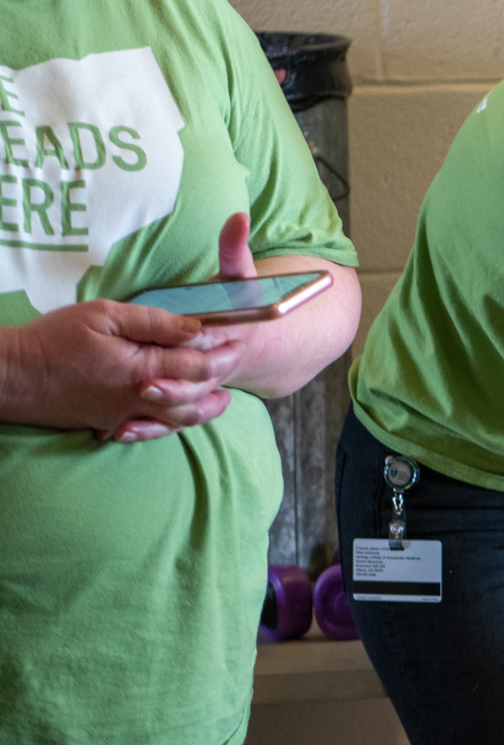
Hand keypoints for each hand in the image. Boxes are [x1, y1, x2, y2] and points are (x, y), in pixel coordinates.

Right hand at [0, 300, 242, 438]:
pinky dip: (172, 424)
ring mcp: (123, 415)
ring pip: (177, 419)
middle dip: (220, 377)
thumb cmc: (52, 340)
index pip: (198, 365)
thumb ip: (154, 322)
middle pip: (195, 395)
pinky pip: (150, 428)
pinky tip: (180, 414)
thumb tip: (195, 329)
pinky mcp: (108, 423)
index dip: (223, 351)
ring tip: (223, 398)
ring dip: (204, 408)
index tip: (240, 337)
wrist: (10, 377)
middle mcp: (138, 399)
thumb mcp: (104, 316)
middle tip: (237, 360)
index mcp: (142, 370)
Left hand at [99, 212, 260, 440]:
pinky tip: (120, 432)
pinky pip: (170, 425)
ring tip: (127, 416)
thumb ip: (235, 249)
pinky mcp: (186, 403)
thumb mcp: (239, 274)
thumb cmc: (238, 304)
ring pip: (186, 412)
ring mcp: (202, 389)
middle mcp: (219, 367)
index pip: (213, 343)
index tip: (177, 347)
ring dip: (159, 417)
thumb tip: (238, 217)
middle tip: (144, 385)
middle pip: (198, 385)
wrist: (256, 341)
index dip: (194, 347)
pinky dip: (148, 431)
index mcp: (230, 336)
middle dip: (174, 388)